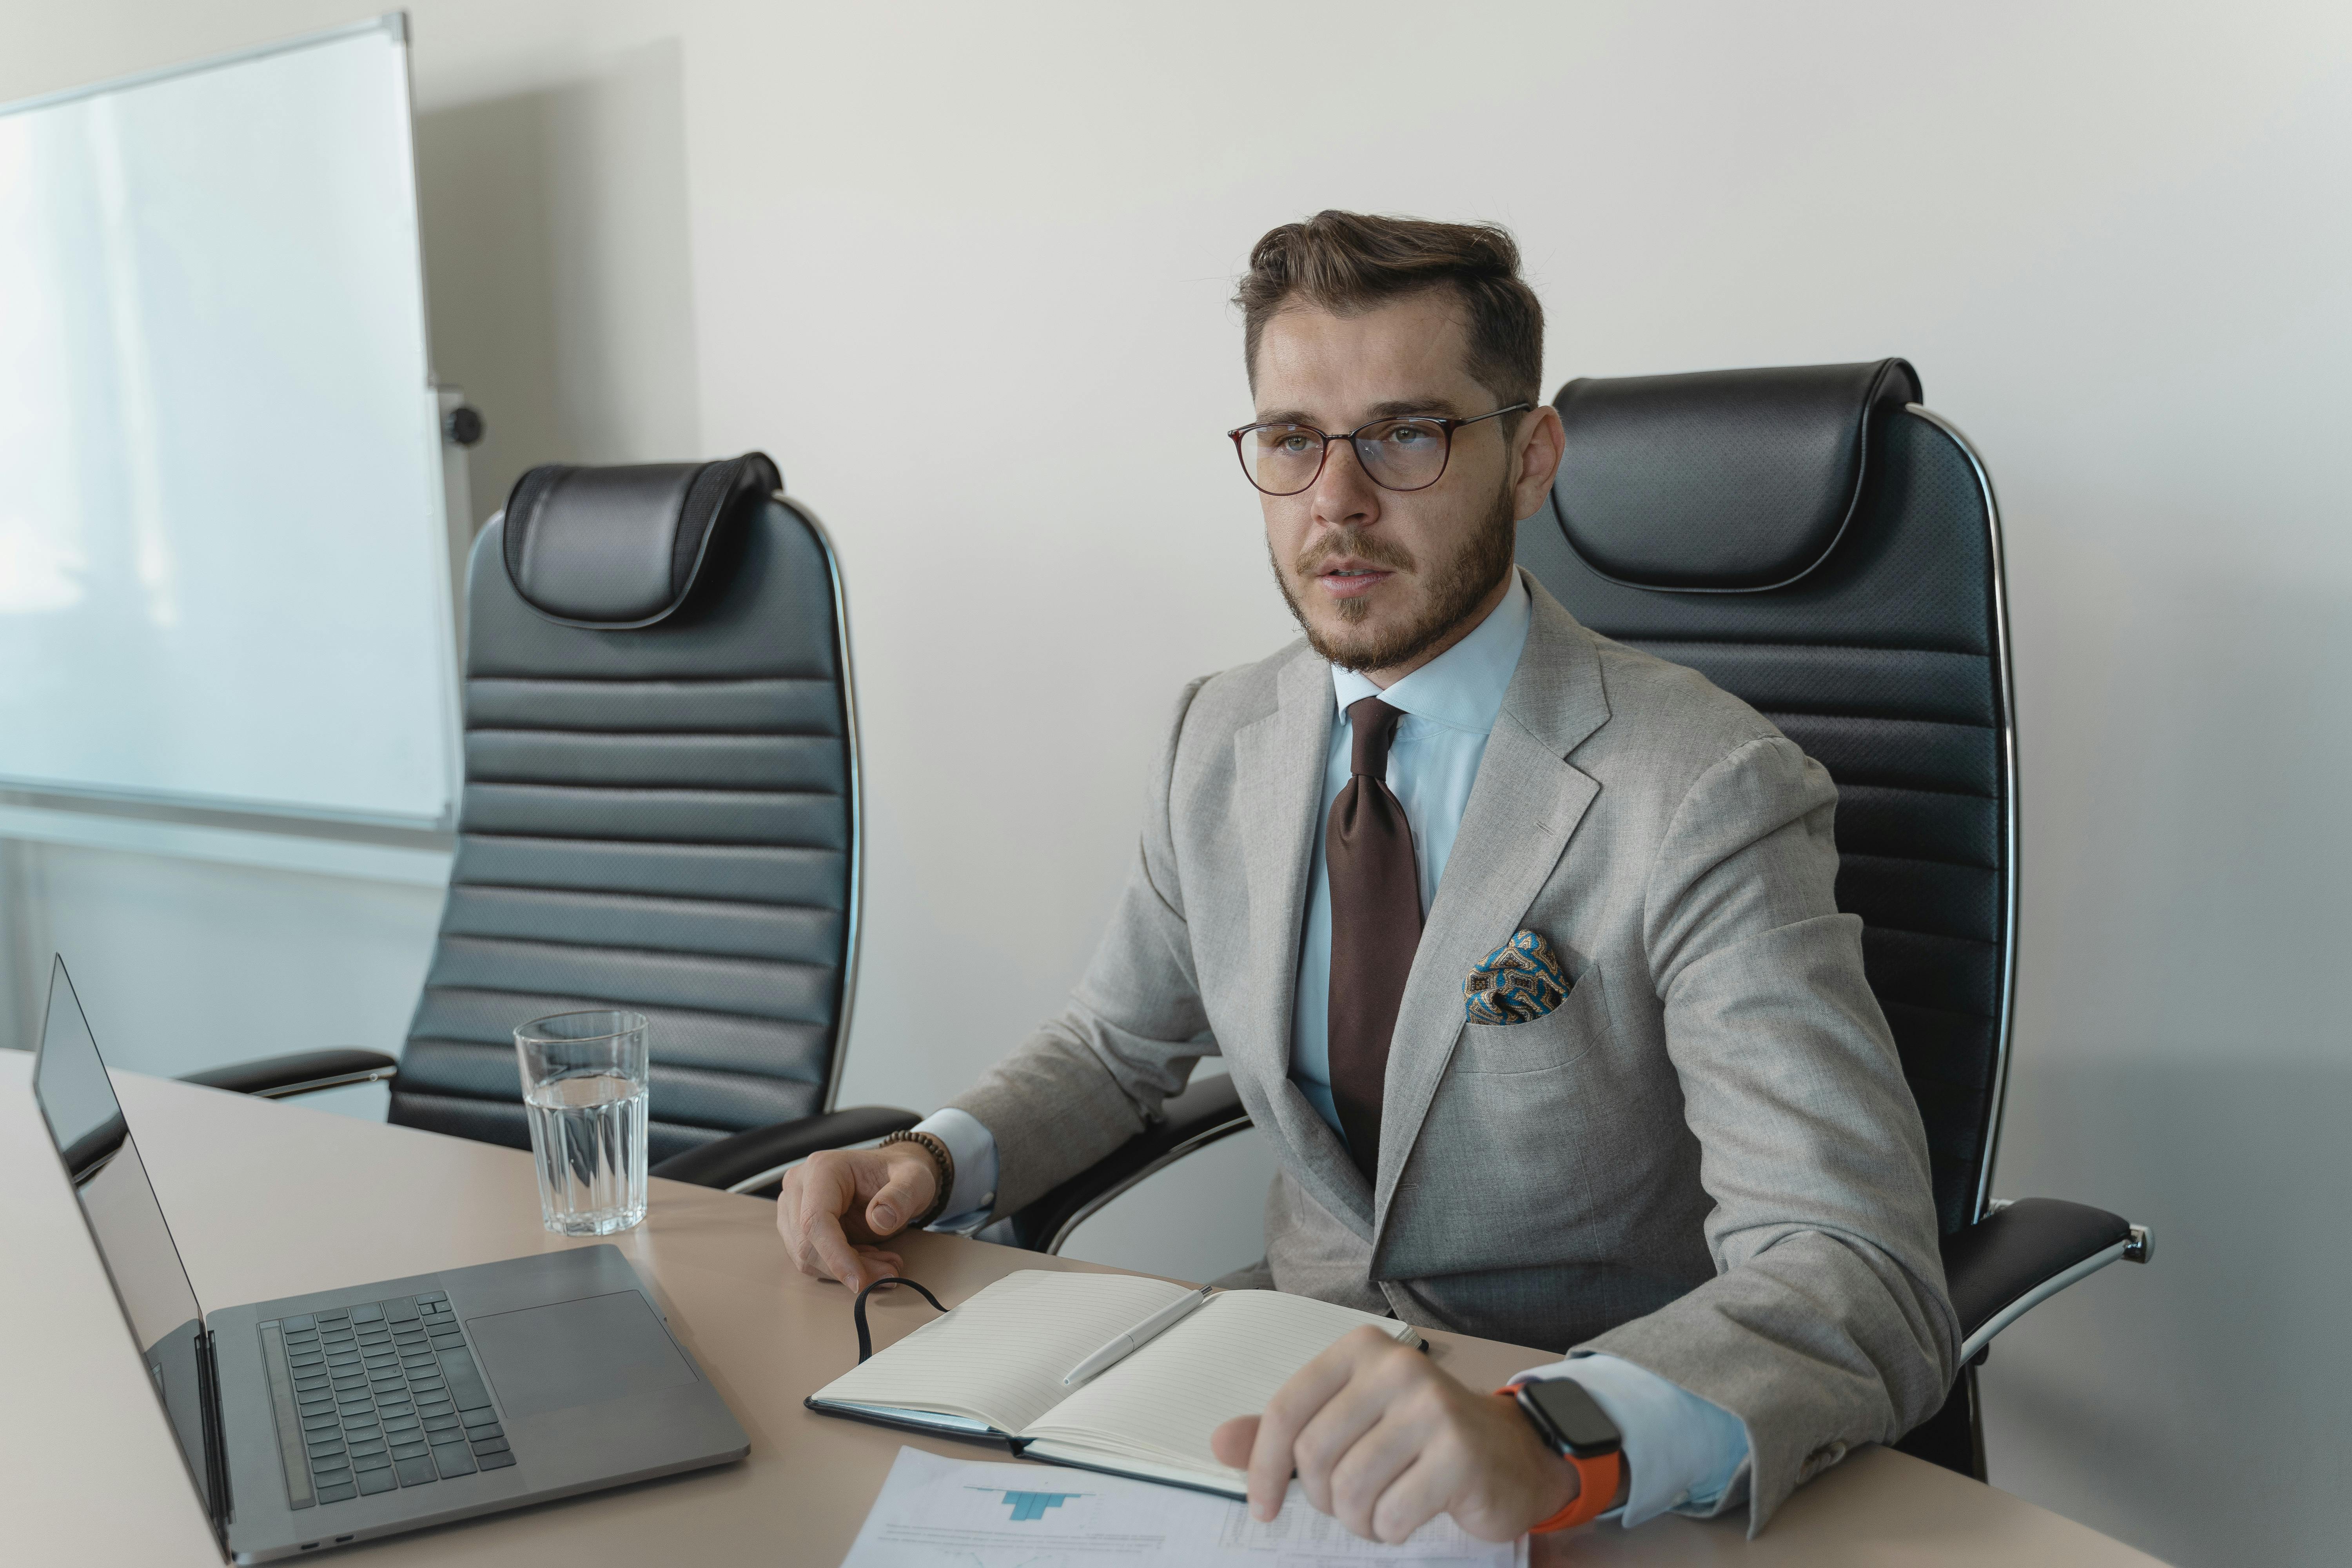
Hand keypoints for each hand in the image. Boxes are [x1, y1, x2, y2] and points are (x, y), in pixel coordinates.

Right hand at [774, 1145, 939, 1291]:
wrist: (892, 1176)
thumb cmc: (901, 1174)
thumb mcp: (916, 1178)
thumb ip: (903, 1195)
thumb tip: (879, 1221)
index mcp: (822, 1168)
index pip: (815, 1219)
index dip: (835, 1255)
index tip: (860, 1282)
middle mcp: (799, 1186)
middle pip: (806, 1244)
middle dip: (847, 1268)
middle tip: (889, 1274)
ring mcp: (793, 1208)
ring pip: (806, 1258)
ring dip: (845, 1272)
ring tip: (885, 1265)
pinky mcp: (797, 1228)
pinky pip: (812, 1261)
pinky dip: (840, 1269)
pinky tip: (869, 1260)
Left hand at [1209, 1326, 1575, 1543]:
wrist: (1511, 1453)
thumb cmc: (1422, 1438)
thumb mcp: (1350, 1422)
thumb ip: (1287, 1432)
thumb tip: (1221, 1443)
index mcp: (1359, 1352)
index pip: (1286, 1411)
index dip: (1263, 1468)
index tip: (1262, 1506)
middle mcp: (1396, 1368)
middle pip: (1315, 1455)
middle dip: (1324, 1499)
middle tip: (1349, 1505)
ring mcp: (1432, 1407)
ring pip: (1351, 1489)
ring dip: (1359, 1520)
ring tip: (1380, 1512)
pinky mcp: (1460, 1452)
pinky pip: (1393, 1512)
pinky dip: (1391, 1530)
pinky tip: (1408, 1517)